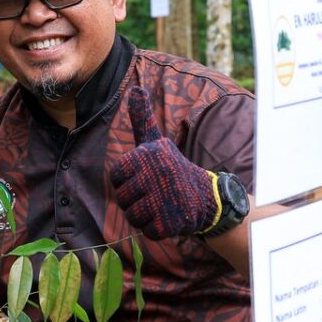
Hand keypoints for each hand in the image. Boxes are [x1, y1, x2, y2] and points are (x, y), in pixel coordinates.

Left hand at [108, 85, 218, 238]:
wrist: (205, 196)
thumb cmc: (171, 168)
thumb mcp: (156, 141)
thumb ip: (142, 119)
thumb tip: (135, 89)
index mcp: (147, 155)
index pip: (116, 176)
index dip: (127, 180)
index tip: (144, 176)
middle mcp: (155, 175)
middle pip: (122, 198)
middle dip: (135, 199)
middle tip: (155, 192)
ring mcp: (163, 199)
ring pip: (132, 216)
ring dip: (144, 214)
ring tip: (161, 203)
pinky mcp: (169, 222)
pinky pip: (147, 231)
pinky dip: (156, 228)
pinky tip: (169, 216)